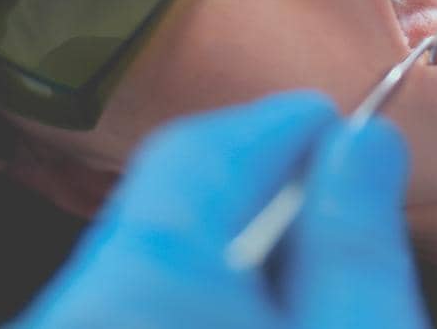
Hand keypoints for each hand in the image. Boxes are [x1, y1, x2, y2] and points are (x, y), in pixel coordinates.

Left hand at [15, 92, 426, 327]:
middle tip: (335, 207)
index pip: (197, 154)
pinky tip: (251, 319)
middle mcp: (73, 308)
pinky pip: (120, 309)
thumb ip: (356, 243)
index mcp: (146, 287)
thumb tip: (363, 142)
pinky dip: (190, 301)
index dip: (276, 128)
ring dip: (224, 258)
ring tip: (302, 290)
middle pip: (164, 208)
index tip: (338, 128)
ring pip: (141, 265)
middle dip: (254, 197)